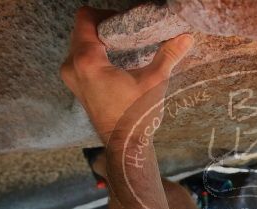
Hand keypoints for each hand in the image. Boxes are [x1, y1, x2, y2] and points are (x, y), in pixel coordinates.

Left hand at [60, 7, 193, 143]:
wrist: (125, 145)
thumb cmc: (136, 116)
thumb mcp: (154, 82)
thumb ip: (168, 55)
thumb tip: (186, 37)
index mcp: (87, 60)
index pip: (86, 18)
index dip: (106, 14)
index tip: (125, 23)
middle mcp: (72, 66)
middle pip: (82, 29)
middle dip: (104, 27)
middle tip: (127, 33)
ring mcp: (71, 77)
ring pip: (79, 43)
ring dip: (98, 40)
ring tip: (122, 46)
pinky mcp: (76, 85)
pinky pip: (79, 58)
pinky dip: (94, 54)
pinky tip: (114, 60)